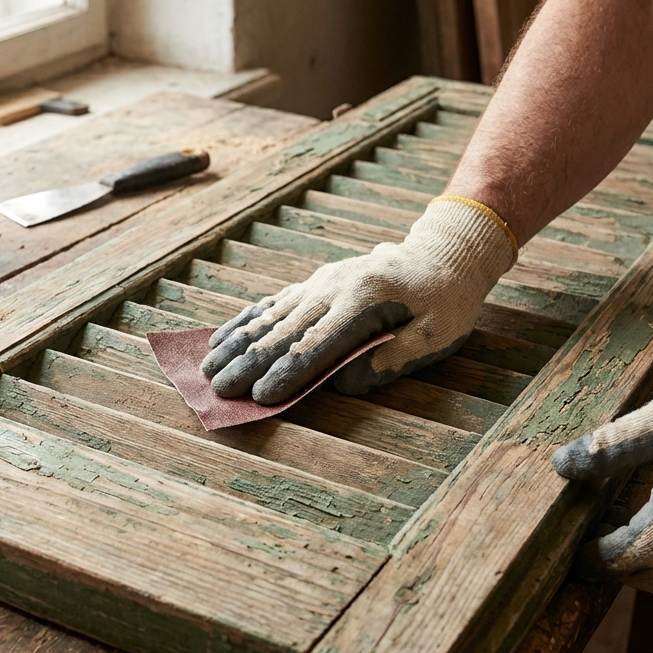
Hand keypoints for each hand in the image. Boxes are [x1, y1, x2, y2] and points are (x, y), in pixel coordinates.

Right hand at [199, 197, 515, 403]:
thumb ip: (394, 358)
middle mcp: (334, 287)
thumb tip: (344, 383)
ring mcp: (319, 282)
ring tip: (208, 368)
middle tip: (219, 391)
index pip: (318, 344)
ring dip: (237, 344)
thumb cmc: (445, 302)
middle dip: (249, 363)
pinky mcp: (313, 283)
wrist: (443, 254)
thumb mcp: (437, 334)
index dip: (288, 373)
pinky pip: (272, 304)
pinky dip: (244, 323)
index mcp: (365, 300)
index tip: (262, 398)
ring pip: (271, 317)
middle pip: (285, 332)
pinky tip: (221, 339)